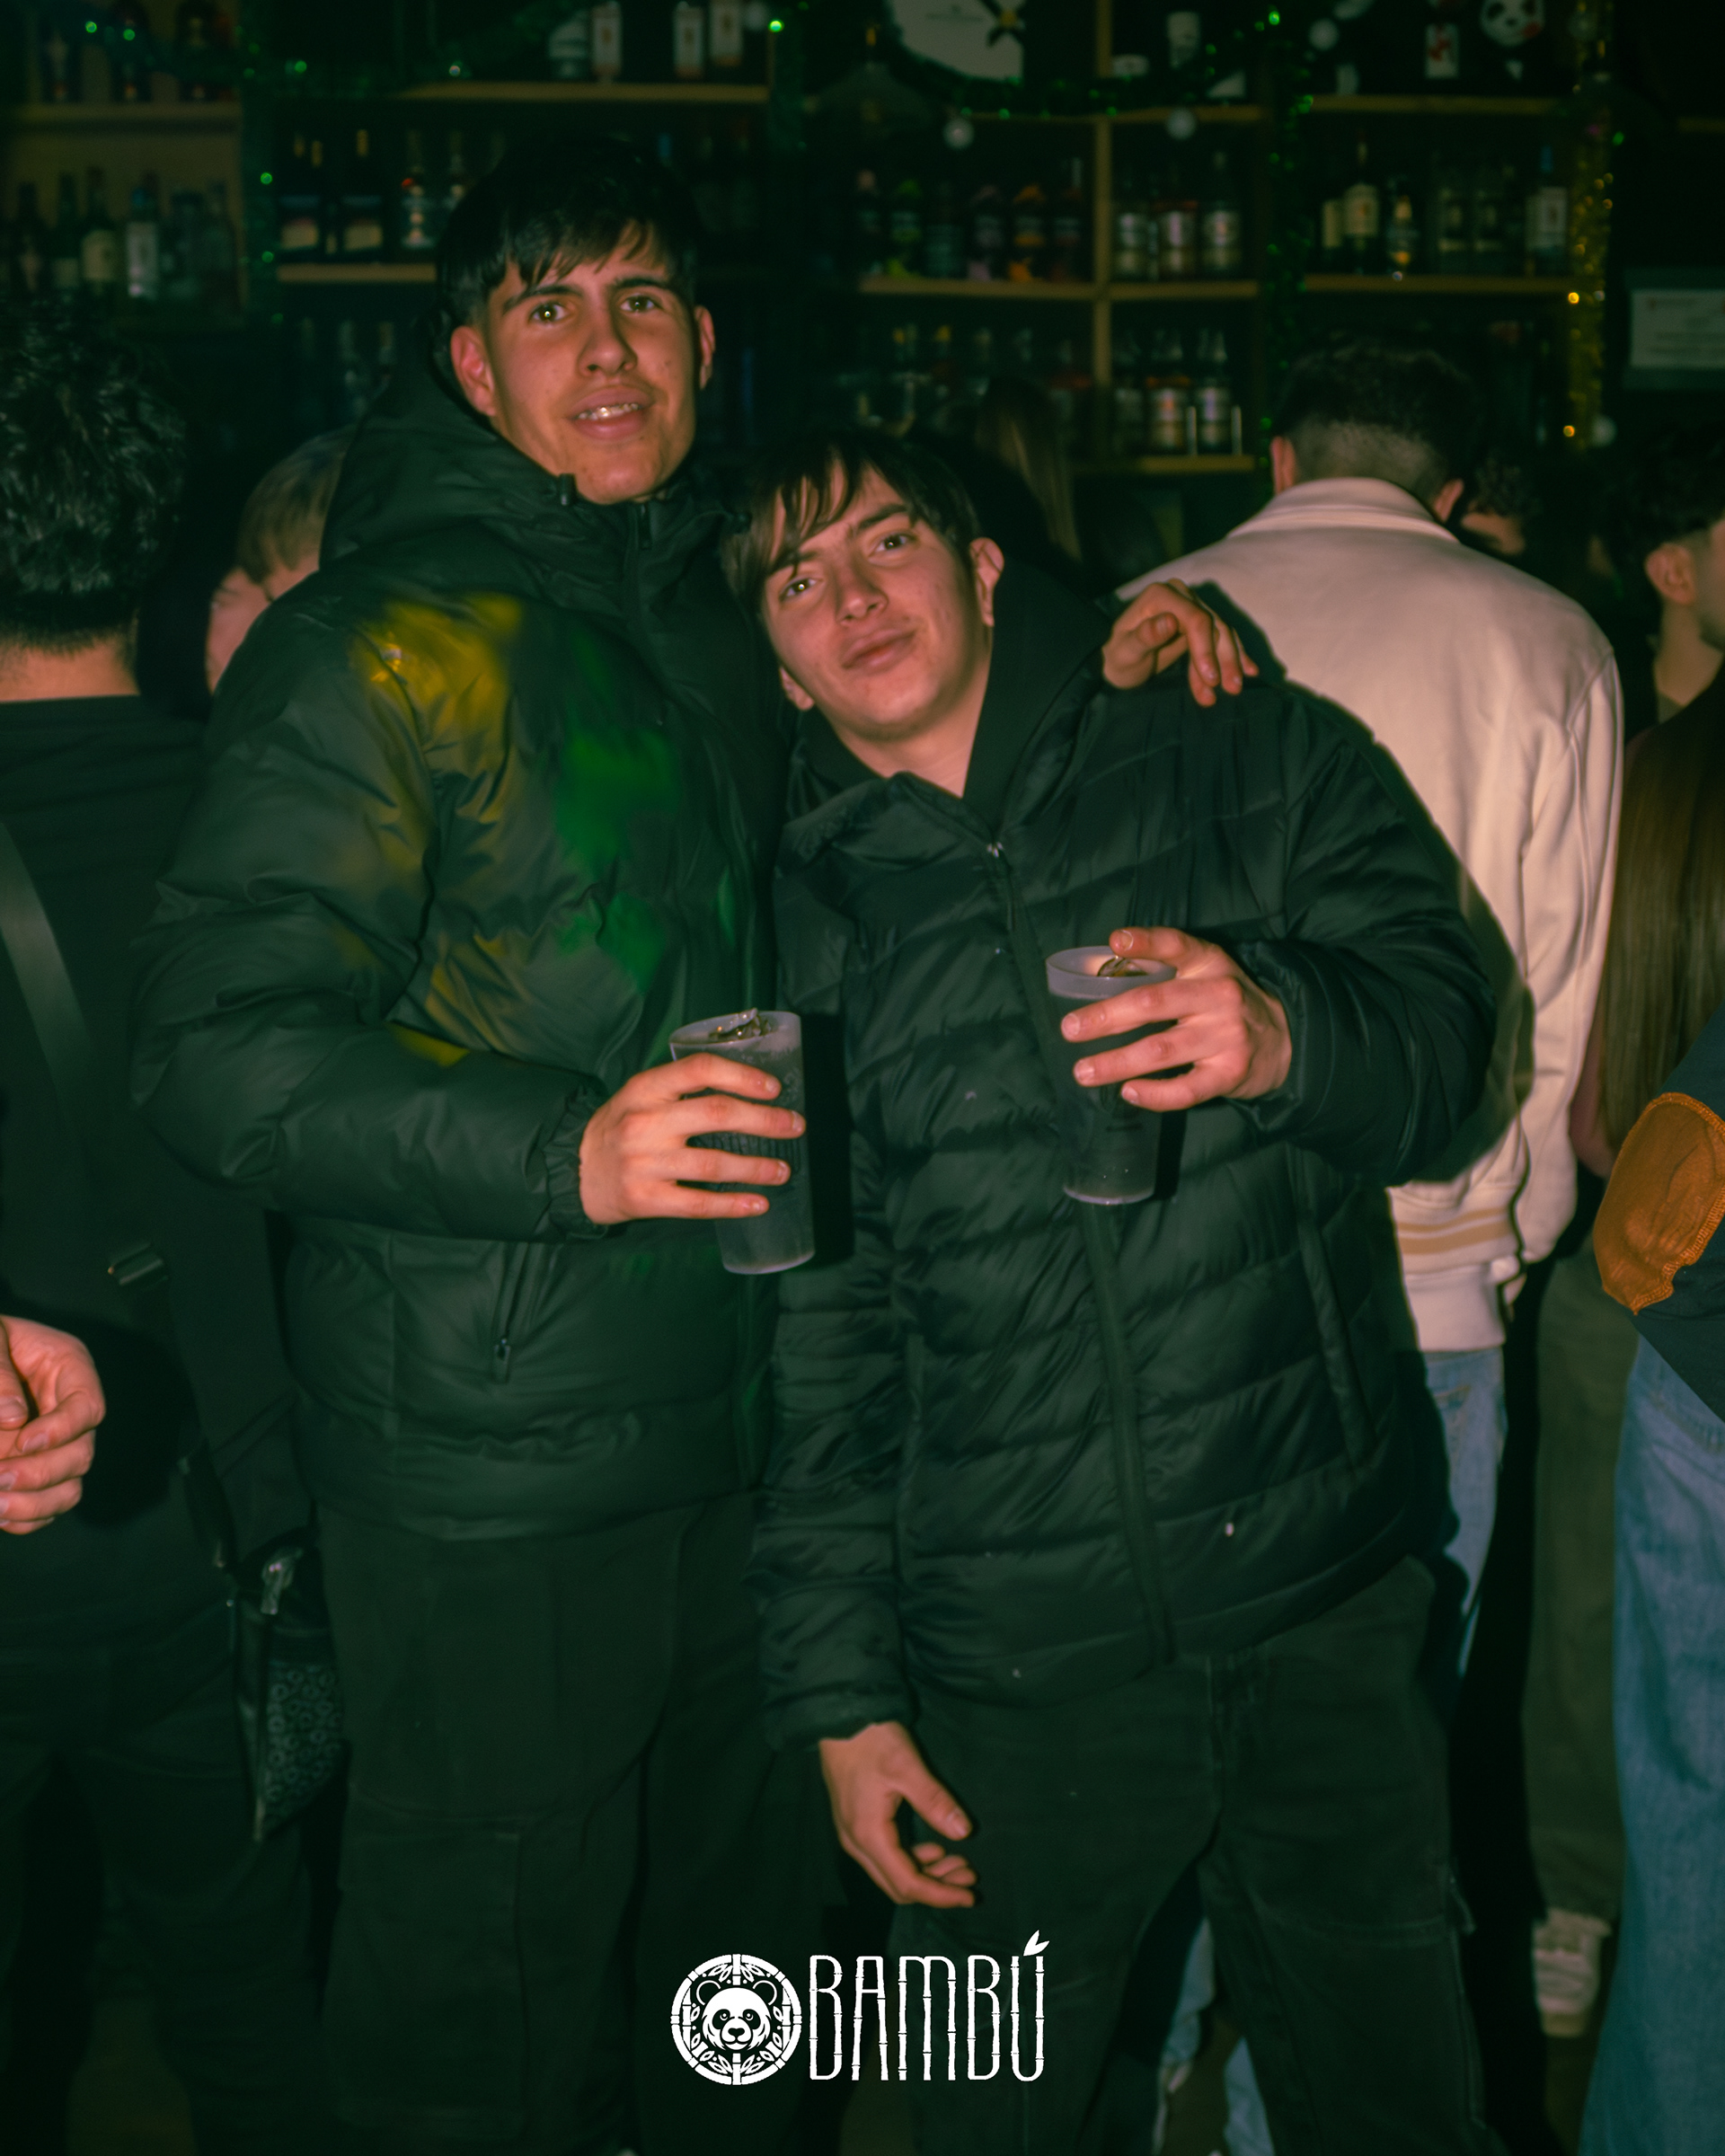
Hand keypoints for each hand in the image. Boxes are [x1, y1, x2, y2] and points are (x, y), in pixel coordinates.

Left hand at [0, 1315, 103, 1533]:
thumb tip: (13, 1418)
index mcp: (69, 1368)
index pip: (88, 1407)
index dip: (61, 1430)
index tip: (21, 1443)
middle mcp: (70, 1410)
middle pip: (81, 1454)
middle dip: (40, 1473)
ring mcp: (57, 1443)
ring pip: (69, 1487)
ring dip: (33, 1503)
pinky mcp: (39, 1468)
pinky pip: (47, 1504)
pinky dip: (25, 1517)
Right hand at [578, 1053, 805, 1226]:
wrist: (577, 1172)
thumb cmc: (622, 1128)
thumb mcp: (642, 1096)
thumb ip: (682, 1089)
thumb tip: (749, 1090)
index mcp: (646, 1088)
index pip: (699, 1069)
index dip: (742, 1076)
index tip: (773, 1088)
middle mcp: (645, 1122)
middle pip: (717, 1114)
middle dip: (765, 1120)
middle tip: (795, 1126)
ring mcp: (644, 1163)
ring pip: (714, 1164)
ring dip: (756, 1167)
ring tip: (783, 1170)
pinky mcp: (646, 1199)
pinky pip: (699, 1204)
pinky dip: (733, 1204)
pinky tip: (758, 1203)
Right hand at [818, 1721, 977, 1908]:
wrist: (839, 1717)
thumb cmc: (872, 1740)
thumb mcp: (907, 1766)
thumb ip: (934, 1801)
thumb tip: (963, 1832)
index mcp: (869, 1835)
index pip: (907, 1883)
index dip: (940, 1895)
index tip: (970, 1896)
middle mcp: (857, 1844)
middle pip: (898, 1885)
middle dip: (936, 1887)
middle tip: (969, 1876)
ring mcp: (854, 1835)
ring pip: (892, 1873)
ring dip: (927, 1874)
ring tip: (958, 1862)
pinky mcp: (857, 1824)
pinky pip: (886, 1857)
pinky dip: (912, 1860)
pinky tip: (933, 1848)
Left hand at [1060, 927, 1291, 1110]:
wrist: (1283, 1040)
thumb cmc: (1223, 1004)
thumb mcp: (1204, 973)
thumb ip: (1162, 970)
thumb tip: (1101, 971)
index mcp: (1209, 964)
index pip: (1177, 945)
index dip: (1146, 942)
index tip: (1115, 942)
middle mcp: (1219, 996)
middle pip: (1155, 1003)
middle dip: (1107, 1017)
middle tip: (1070, 1029)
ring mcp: (1227, 1036)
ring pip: (1162, 1049)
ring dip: (1118, 1062)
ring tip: (1083, 1071)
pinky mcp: (1230, 1073)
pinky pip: (1186, 1089)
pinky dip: (1154, 1094)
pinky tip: (1128, 1092)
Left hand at [1101, 579, 1256, 704]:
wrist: (1116, 661)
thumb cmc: (1117, 658)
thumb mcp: (1126, 652)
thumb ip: (1146, 636)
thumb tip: (1170, 621)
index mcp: (1161, 596)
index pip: (1196, 620)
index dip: (1206, 649)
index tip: (1211, 679)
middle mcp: (1179, 595)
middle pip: (1213, 626)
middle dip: (1224, 659)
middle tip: (1232, 689)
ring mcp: (1191, 606)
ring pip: (1221, 633)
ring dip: (1230, 663)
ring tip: (1233, 689)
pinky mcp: (1198, 621)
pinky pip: (1221, 637)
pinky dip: (1234, 656)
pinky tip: (1249, 671)